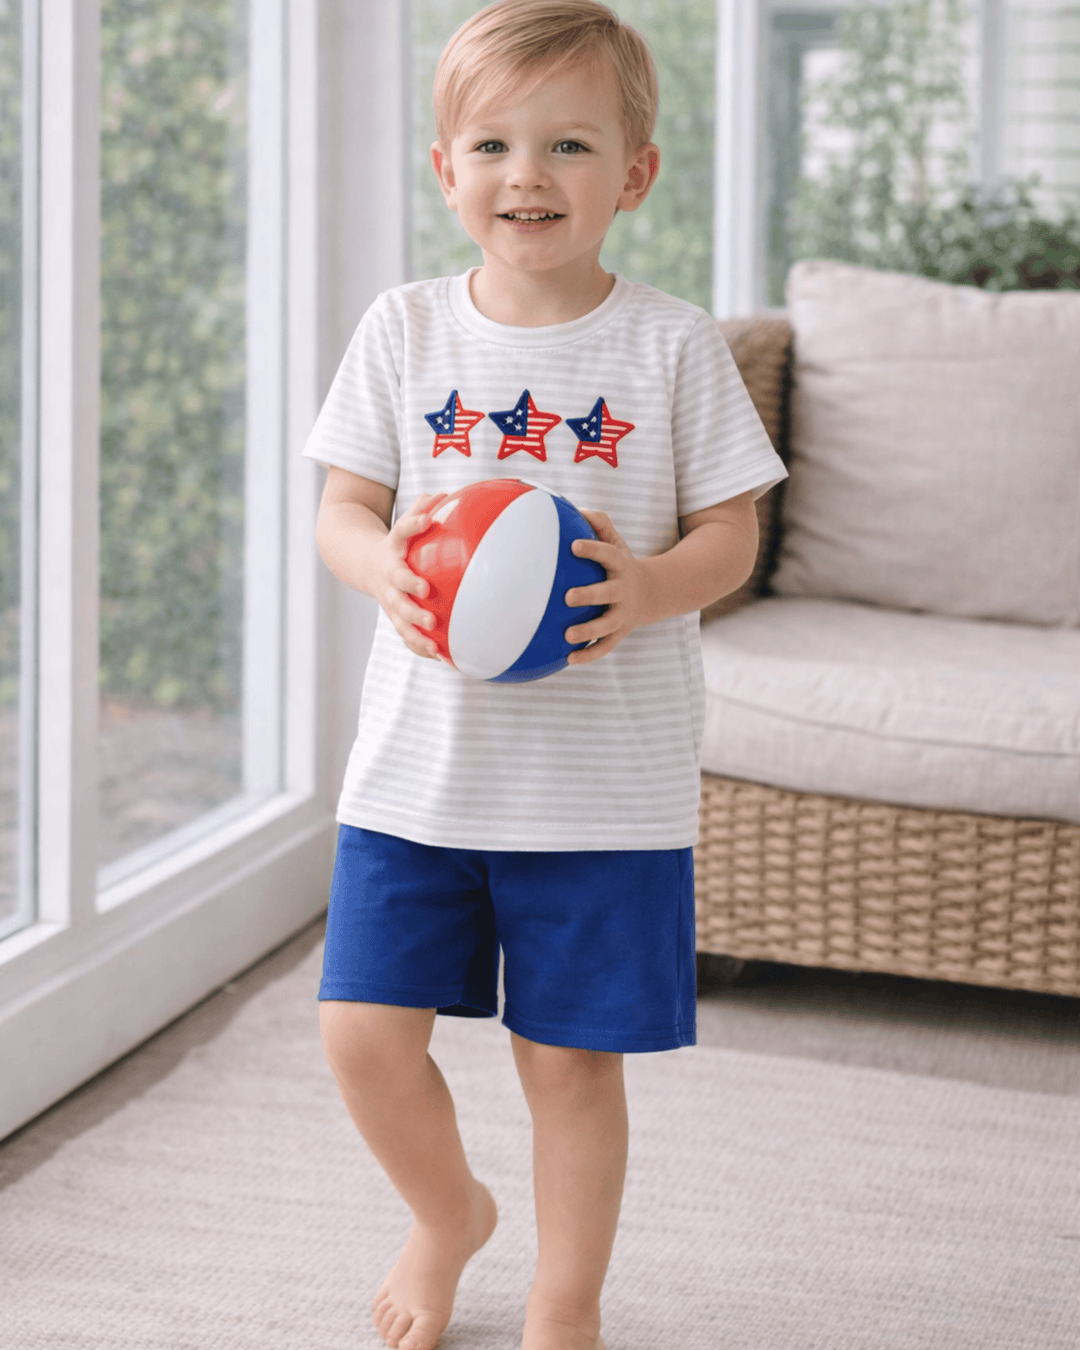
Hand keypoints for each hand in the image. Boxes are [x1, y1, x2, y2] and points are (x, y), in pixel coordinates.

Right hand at [371, 493, 447, 659]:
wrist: (361, 563)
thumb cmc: (396, 544)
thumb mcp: (403, 525)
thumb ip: (420, 510)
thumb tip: (445, 494)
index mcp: (392, 549)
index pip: (401, 531)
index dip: (413, 523)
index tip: (428, 520)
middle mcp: (388, 576)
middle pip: (397, 584)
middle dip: (410, 589)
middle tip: (427, 592)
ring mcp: (389, 599)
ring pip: (399, 617)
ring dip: (415, 629)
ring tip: (434, 639)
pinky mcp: (394, 616)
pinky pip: (406, 635)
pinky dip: (420, 646)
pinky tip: (442, 656)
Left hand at [564, 510, 650, 665]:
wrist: (654, 593)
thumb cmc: (621, 564)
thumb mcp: (617, 542)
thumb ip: (599, 524)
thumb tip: (576, 508)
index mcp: (620, 566)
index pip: (607, 554)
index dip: (592, 549)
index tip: (573, 546)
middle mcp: (622, 590)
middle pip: (608, 593)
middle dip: (590, 595)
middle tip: (568, 597)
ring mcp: (622, 614)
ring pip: (606, 625)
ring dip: (588, 631)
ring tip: (567, 635)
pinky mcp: (619, 633)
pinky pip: (605, 647)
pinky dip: (589, 655)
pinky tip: (568, 659)